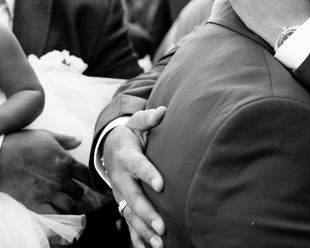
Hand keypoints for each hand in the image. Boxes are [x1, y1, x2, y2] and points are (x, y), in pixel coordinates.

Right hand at [0, 129, 87, 213]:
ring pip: (70, 205)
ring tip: (64, 200)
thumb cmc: (21, 144)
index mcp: (66, 162)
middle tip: (72, 190)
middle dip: (77, 191)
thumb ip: (65, 140)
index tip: (88, 181)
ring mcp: (48, 193)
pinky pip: (54, 214)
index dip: (90, 179)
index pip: (87, 175)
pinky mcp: (35, 203)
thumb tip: (79, 141)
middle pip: (79, 192)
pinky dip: (57, 212)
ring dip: (69, 203)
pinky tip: (54, 207)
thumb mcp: (46, 136)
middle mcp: (61, 179)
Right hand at [103, 107, 166, 247]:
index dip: (148, 173)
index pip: (138, 165)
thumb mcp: (137, 123)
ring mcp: (120, 193)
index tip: (161, 184)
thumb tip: (162, 112)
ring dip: (144, 230)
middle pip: (133, 197)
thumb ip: (148, 118)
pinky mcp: (123, 203)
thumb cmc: (130, 135)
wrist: (110, 148)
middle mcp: (121, 178)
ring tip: (159, 242)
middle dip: (147, 212)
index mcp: (126, 156)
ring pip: (130, 214)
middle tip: (162, 225)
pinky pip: (128, 222)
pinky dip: (136, 238)